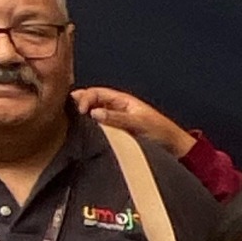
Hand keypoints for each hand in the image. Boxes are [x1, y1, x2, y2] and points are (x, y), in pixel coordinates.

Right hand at [72, 88, 195, 157]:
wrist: (174, 148)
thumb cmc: (161, 132)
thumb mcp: (139, 123)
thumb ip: (117, 118)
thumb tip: (94, 113)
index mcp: (122, 100)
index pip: (96, 93)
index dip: (85, 98)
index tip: (80, 110)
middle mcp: (117, 108)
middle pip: (92, 102)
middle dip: (79, 104)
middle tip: (67, 112)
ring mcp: (116, 121)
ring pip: (94, 116)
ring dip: (83, 117)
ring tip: (71, 122)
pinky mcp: (117, 134)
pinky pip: (100, 129)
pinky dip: (91, 129)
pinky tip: (83, 134)